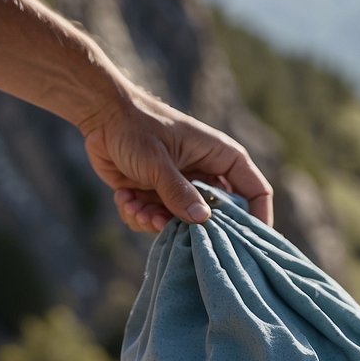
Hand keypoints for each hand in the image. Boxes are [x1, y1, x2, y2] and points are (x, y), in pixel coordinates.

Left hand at [81, 89, 273, 233]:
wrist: (101, 116)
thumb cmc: (135, 128)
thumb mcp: (158, 162)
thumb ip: (178, 192)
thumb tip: (201, 221)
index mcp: (221, 157)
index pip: (256, 191)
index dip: (258, 218)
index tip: (248, 244)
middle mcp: (206, 175)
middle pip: (217, 216)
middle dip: (190, 227)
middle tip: (165, 222)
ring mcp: (182, 188)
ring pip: (182, 224)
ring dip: (156, 222)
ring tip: (137, 208)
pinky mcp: (158, 197)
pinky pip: (156, 221)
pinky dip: (139, 215)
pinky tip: (125, 197)